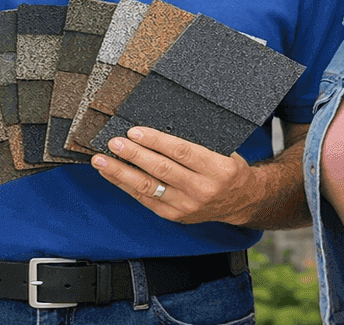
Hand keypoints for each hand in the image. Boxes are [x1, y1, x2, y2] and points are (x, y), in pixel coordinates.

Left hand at [92, 127, 262, 225]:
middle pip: (161, 170)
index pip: (181, 152)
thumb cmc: (228, 169)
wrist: (241, 201)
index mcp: (217, 168)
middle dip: (133, 155)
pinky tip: (112, 175)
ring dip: (121, 173)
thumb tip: (155, 128)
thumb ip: (194, 143)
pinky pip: (145, 199)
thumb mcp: (222, 150)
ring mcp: (186, 205)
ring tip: (101, 161)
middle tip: (114, 142)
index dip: (155, 141)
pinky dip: (125, 186)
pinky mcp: (174, 216)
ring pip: (148, 187)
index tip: (134, 131)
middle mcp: (202, 189)